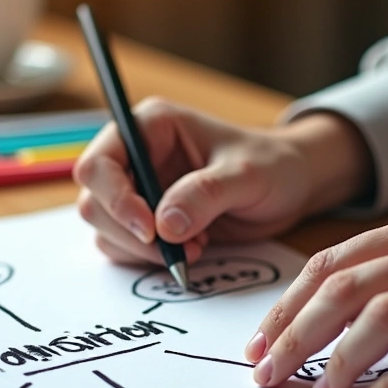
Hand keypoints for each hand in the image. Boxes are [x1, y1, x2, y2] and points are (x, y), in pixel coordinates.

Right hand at [73, 97, 370, 263]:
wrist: (292, 188)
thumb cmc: (274, 165)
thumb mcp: (247, 175)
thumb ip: (205, 194)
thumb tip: (165, 226)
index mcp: (150, 127)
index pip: (99, 163)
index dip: (115, 200)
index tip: (149, 230)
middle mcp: (136, 157)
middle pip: (95, 202)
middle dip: (131, 233)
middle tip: (179, 248)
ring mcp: (139, 191)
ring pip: (106, 230)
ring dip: (144, 251)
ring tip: (196, 247)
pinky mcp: (148, 222)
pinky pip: (125, 249)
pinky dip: (152, 260)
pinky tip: (193, 250)